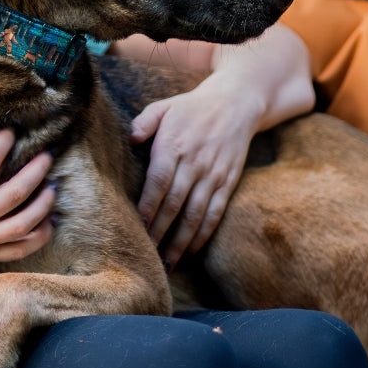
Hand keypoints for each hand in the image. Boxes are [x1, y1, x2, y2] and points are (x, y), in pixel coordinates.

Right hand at [0, 128, 56, 305]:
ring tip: (52, 186)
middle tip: (48, 155)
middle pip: (12, 196)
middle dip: (34, 172)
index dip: (0, 147)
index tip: (11, 132)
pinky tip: (48, 222)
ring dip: (42, 205)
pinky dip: (38, 237)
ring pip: (22, 225)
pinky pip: (18, 251)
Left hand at [130, 74, 259, 269]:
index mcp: (174, 145)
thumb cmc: (191, 108)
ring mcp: (214, 175)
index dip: (148, 206)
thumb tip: (131, 139)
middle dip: (159, 232)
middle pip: (175, 204)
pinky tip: (191, 251)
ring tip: (167, 264)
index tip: (137, 227)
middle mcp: (195, 163)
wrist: (236, 103)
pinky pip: (215, 213)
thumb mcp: (164, 107)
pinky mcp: (228, 182)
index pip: (159, 181)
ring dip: (181, 241)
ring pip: (196, 215)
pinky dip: (203, 235)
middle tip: (145, 255)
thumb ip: (144, 122)